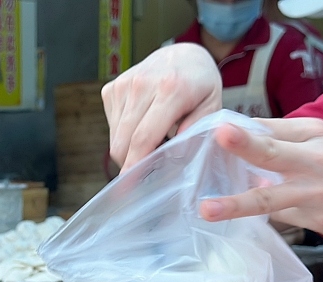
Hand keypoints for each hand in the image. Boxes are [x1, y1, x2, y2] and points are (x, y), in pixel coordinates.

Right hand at [102, 44, 221, 169]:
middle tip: (145, 171)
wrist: (183, 54)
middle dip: (129, 163)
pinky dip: (123, 133)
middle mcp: (142, 84)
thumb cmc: (200, 85)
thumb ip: (196, 130)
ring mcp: (123, 85)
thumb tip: (173, 154)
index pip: (143, 137)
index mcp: (171, 90)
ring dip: (128, 148)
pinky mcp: (111, 88)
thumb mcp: (211, 106)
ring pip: (115, 137)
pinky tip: (141, 124)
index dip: (134, 166)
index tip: (128, 186)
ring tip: (151, 140)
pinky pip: (111, 125)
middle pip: (123, 141)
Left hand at [198, 118, 322, 240]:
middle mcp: (318, 159)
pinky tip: (255, 211)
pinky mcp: (318, 219)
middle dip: (245, 144)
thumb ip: (290, 139)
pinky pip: (280, 216)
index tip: (216, 129)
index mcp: (319, 133)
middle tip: (219, 136)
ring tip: (207, 209)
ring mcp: (317, 193)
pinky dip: (266, 212)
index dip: (242, 130)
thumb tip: (247, 138)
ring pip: (269, 198)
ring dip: (236, 204)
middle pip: (274, 151)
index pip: (272, 129)